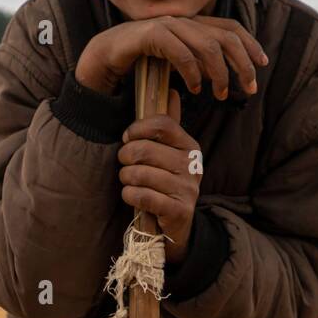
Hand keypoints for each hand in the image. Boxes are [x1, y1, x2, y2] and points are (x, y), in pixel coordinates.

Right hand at [77, 15, 268, 99]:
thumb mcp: (177, 63)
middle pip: (225, 36)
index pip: (230, 27)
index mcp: (191, 24)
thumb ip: (197, 63)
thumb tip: (220, 75)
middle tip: (248, 88)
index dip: (250, 43)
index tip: (262, 63)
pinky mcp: (150, 34)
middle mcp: (183, 21)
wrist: (105, 57)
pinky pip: (180, 52)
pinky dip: (191, 72)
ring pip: (207, 45)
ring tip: (220, 94)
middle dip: (242, 63)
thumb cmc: (142, 62)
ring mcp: (167, 25)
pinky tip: (194, 89)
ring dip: (219, 72)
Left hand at [118, 89, 201, 262]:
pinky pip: (143, 196)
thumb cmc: (166, 183)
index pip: (162, 124)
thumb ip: (168, 126)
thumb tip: (172, 90)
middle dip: (125, 157)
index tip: (127, 138)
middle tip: (125, 164)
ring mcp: (188, 188)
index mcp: (189, 145)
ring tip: (129, 182)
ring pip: (140, 174)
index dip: (137, 129)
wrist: (178, 226)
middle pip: (145, 149)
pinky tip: (132, 196)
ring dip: (126, 179)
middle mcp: (192, 164)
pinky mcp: (180, 210)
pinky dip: (130, 195)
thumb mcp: (170, 153)